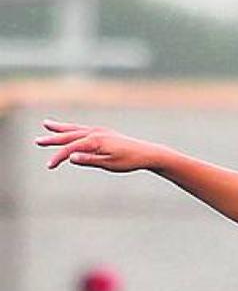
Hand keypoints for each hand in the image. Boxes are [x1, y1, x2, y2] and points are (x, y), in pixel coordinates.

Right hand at [35, 120, 170, 171]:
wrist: (146, 153)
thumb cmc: (129, 161)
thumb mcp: (109, 164)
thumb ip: (90, 160)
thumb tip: (71, 157)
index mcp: (95, 141)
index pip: (71, 149)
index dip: (58, 157)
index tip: (49, 166)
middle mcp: (95, 132)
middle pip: (69, 136)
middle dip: (53, 138)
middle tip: (37, 141)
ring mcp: (99, 131)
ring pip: (75, 129)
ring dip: (60, 128)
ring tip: (46, 125)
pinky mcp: (104, 132)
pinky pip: (83, 129)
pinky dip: (73, 129)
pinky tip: (69, 130)